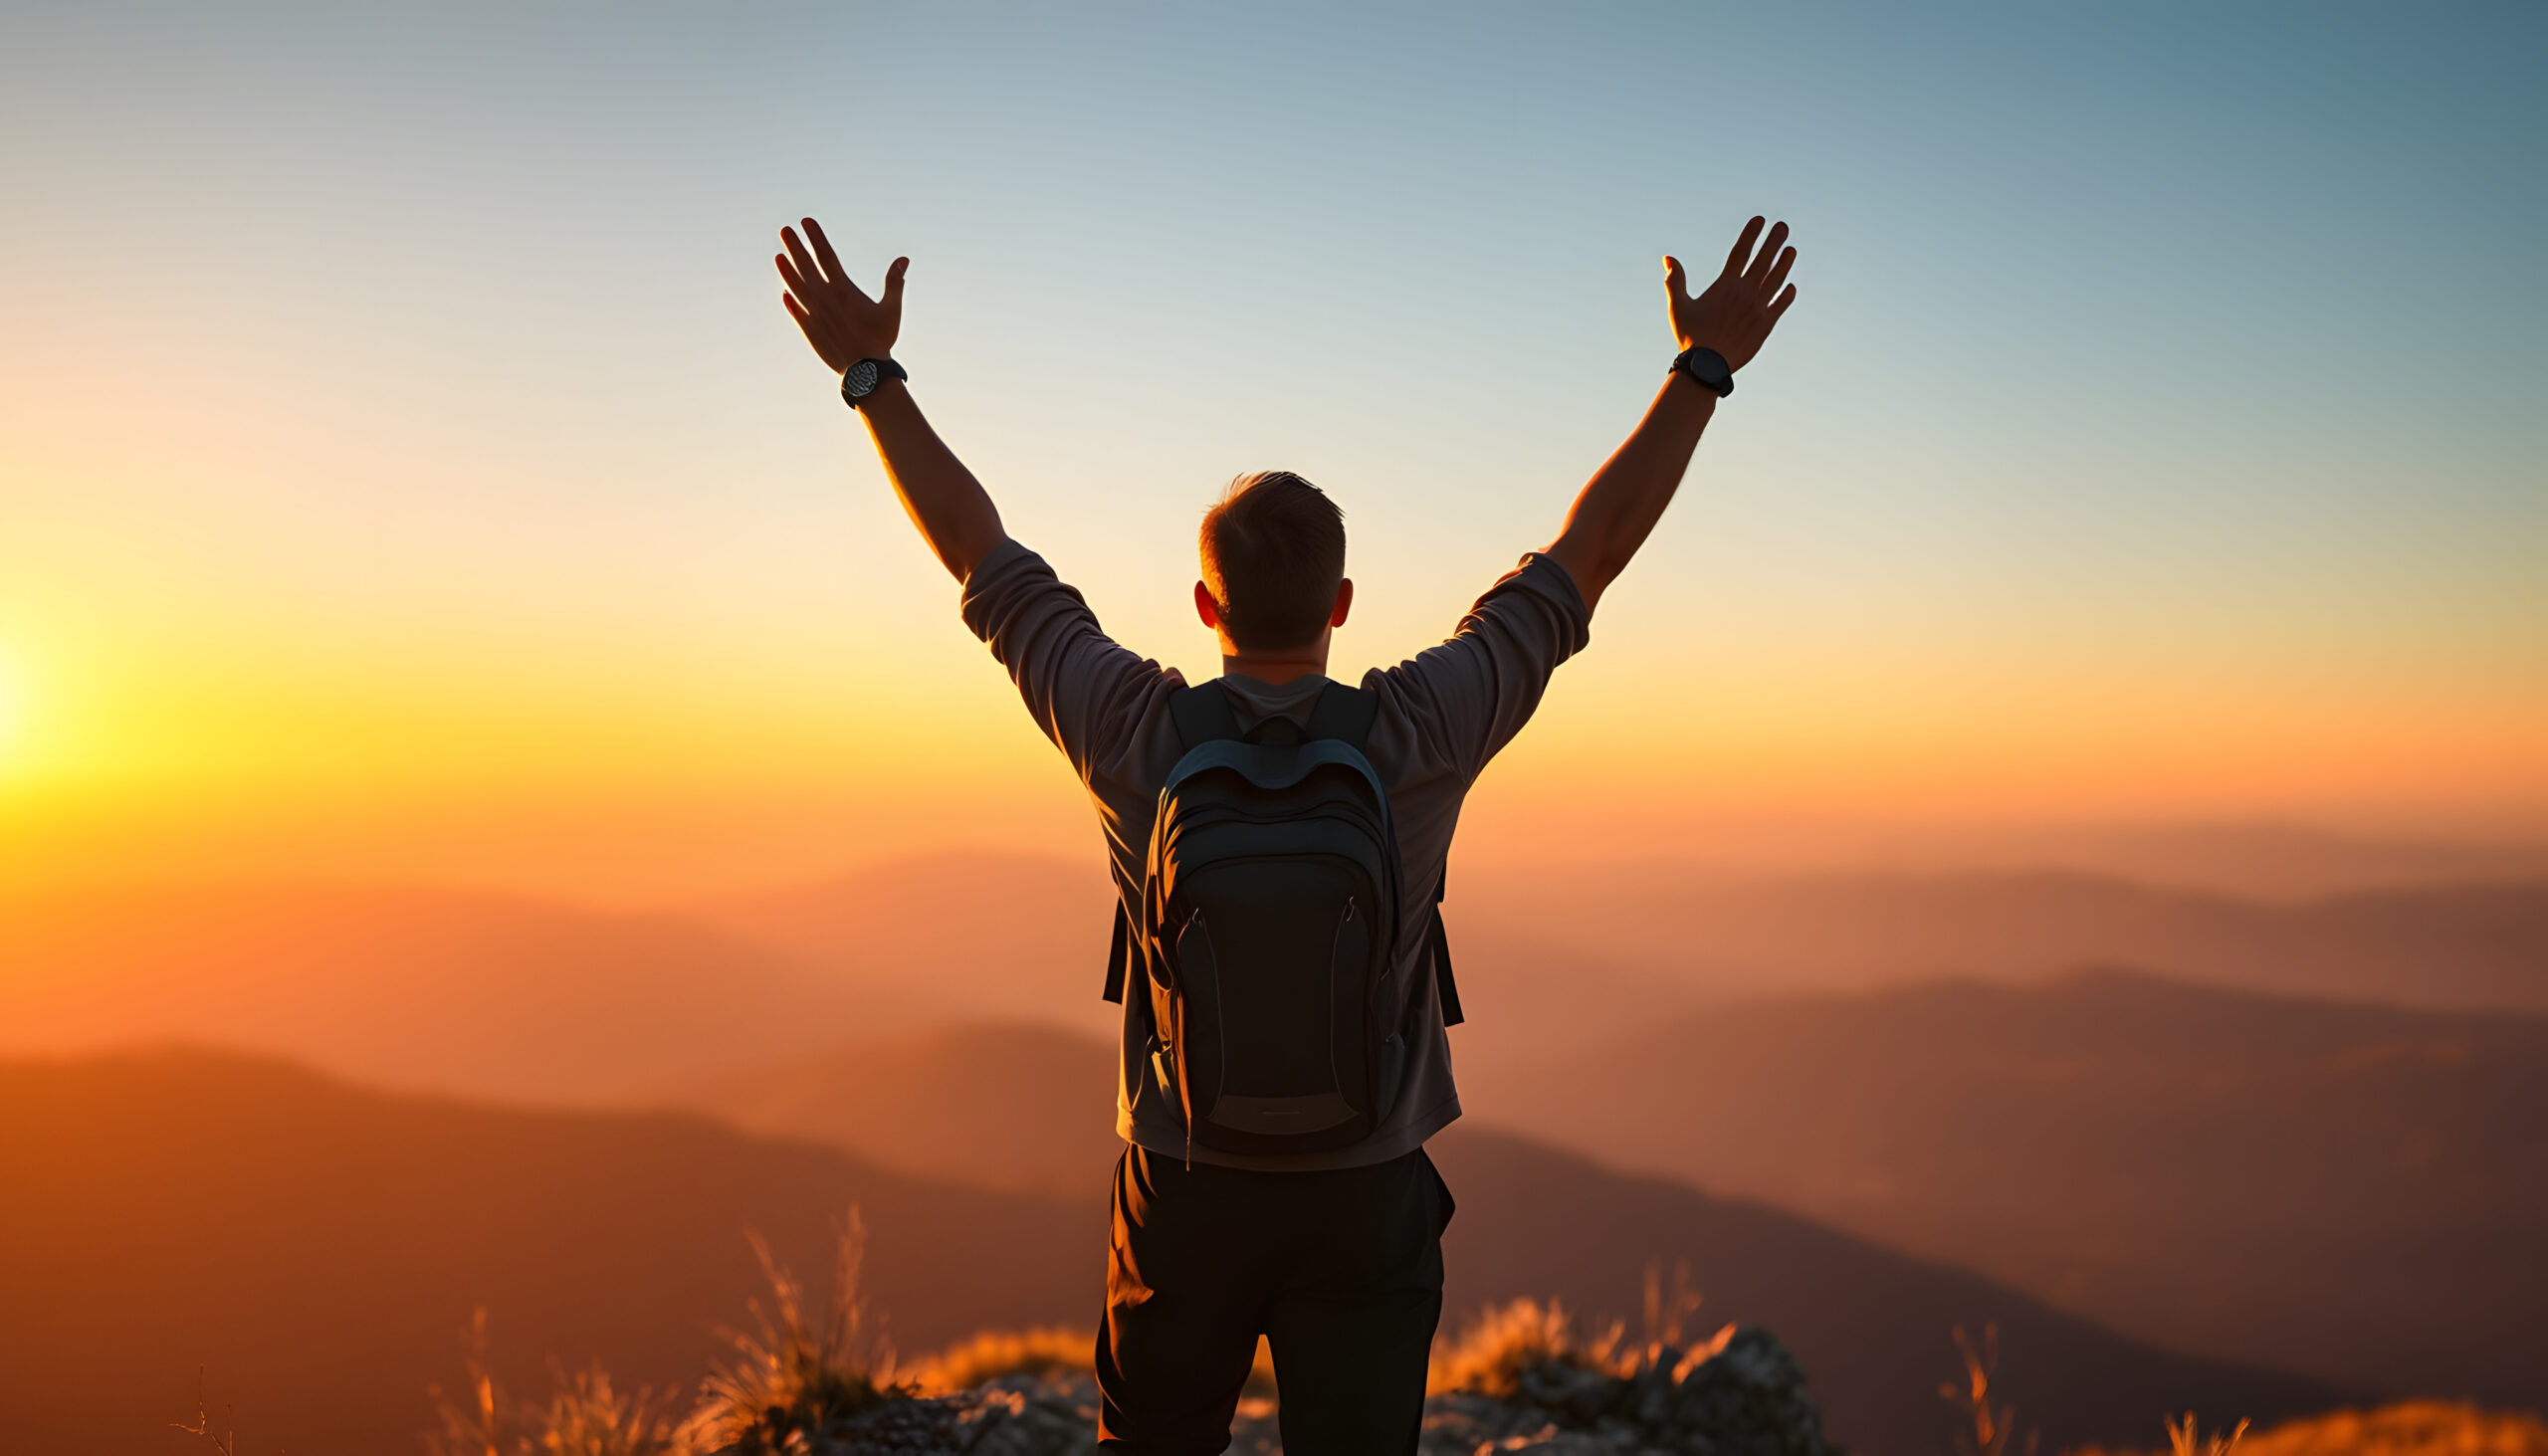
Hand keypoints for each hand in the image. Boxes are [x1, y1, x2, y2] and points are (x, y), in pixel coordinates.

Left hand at [777, 217, 906, 374]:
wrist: (865, 372)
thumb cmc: (880, 339)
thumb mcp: (891, 309)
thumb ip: (895, 282)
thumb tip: (904, 259)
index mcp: (844, 290)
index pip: (826, 256)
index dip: (816, 238)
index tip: (806, 222)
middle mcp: (825, 298)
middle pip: (806, 267)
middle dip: (795, 246)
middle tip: (784, 230)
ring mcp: (814, 314)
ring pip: (796, 287)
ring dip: (787, 271)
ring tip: (778, 256)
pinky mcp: (810, 330)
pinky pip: (796, 311)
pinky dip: (790, 301)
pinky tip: (785, 292)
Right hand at [1663, 217, 1797, 371]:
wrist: (1707, 367)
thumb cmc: (1690, 337)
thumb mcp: (1678, 307)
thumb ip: (1675, 281)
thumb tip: (1668, 258)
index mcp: (1725, 286)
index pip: (1741, 253)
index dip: (1751, 234)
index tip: (1760, 220)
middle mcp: (1744, 293)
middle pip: (1763, 261)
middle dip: (1773, 242)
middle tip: (1782, 227)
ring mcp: (1757, 309)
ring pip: (1775, 280)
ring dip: (1784, 264)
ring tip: (1791, 250)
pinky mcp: (1765, 325)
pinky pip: (1780, 306)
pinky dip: (1786, 295)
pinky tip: (1791, 286)